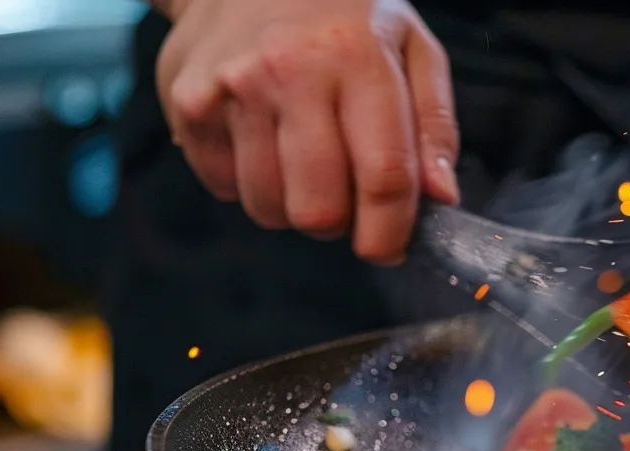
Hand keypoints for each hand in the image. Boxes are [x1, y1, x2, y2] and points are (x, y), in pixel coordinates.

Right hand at [155, 0, 458, 263]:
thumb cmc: (343, 14)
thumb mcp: (411, 47)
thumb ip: (433, 124)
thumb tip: (442, 197)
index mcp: (356, 56)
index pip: (383, 175)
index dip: (389, 232)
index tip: (390, 248)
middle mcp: (289, 71)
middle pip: (318, 208)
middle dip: (339, 222)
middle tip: (345, 194)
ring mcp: (231, 88)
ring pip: (269, 208)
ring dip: (293, 204)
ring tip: (303, 158)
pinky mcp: (188, 104)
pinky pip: (225, 189)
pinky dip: (250, 182)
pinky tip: (263, 139)